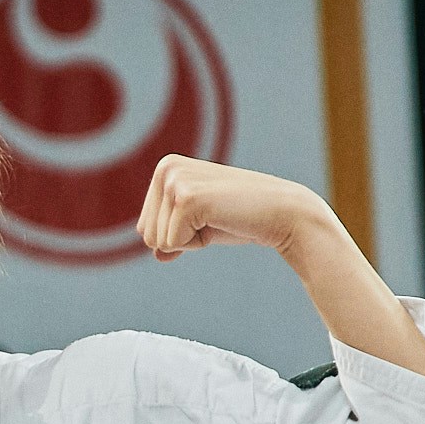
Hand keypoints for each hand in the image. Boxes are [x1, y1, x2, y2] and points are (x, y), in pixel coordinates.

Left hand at [133, 157, 335, 264]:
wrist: (281, 214)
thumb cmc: (240, 219)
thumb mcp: (199, 227)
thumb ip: (173, 236)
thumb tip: (157, 255)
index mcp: (165, 168)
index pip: (144, 228)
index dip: (177, 234)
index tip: (207, 217)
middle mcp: (166, 168)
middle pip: (146, 235)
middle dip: (181, 239)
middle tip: (214, 219)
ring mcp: (175, 181)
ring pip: (157, 242)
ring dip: (189, 240)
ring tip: (218, 218)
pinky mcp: (186, 199)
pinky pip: (171, 244)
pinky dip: (196, 244)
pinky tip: (220, 221)